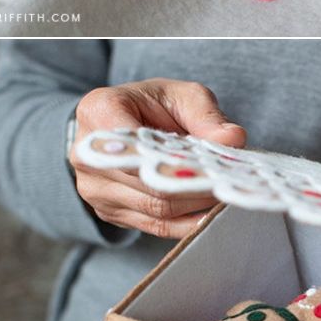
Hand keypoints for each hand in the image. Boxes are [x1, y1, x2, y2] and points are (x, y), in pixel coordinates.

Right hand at [71, 78, 245, 239]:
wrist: (119, 123)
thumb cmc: (150, 104)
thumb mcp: (180, 94)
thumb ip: (205, 114)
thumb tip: (233, 139)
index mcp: (99, 112)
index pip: (134, 144)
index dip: (174, 158)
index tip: (209, 163)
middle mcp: (87, 155)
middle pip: (150, 183)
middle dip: (194, 184)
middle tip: (229, 182)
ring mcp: (94, 189)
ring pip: (155, 208)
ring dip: (195, 204)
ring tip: (225, 194)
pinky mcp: (108, 212)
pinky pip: (153, 225)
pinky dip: (186, 222)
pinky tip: (211, 214)